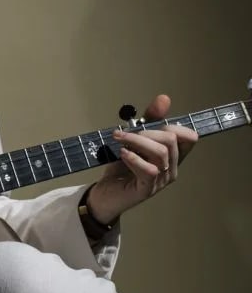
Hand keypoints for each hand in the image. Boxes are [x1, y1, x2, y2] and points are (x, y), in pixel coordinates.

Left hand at [85, 93, 197, 225]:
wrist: (104, 194)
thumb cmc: (120, 167)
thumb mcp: (134, 140)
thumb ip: (149, 121)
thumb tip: (165, 98)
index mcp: (171, 156)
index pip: (189, 138)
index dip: (174, 125)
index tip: (151, 122)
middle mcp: (171, 168)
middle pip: (171, 140)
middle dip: (147, 131)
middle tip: (124, 132)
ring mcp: (161, 180)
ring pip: (161, 153)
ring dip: (137, 141)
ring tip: (119, 139)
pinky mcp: (147, 189)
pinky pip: (149, 170)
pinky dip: (134, 158)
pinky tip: (122, 153)